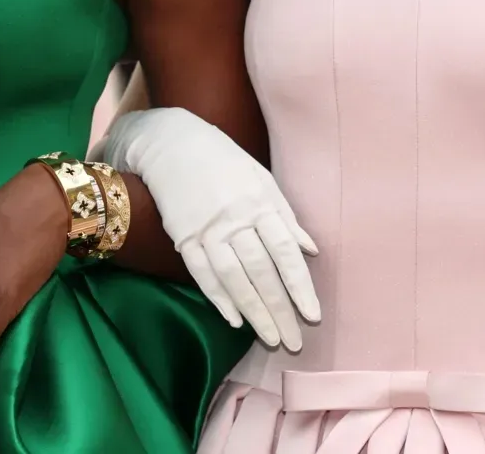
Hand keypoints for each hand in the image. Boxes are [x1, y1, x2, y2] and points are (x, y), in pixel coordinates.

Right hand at [93, 107, 319, 349]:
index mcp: (260, 203)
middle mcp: (235, 219)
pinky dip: (218, 298)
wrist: (172, 143)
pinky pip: (202, 273)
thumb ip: (286, 217)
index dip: (300, 286)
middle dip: (279, 309)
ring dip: (253, 311)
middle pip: (261, 272)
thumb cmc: (225, 161)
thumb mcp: (262, 180)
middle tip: (294, 341)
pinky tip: (233, 320)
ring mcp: (207, 229)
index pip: (285, 252)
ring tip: (269, 338)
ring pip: (233, 278)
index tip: (312, 315)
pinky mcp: (183, 236)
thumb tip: (312, 251)